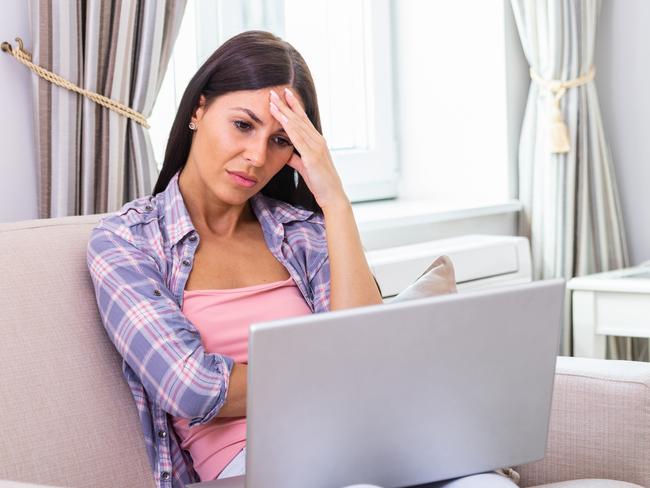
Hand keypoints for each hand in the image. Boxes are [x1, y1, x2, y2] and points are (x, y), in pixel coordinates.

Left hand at [269, 88, 347, 210]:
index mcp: (316, 142)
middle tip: (275, 91)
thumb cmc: (320, 183)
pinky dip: (288, 127)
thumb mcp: (305, 167)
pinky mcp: (312, 156)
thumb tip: (286, 152)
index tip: (284, 95)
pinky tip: (281, 118)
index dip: (293, 107)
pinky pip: (298, 138)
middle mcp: (318, 140)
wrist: (332, 196)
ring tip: (272, 100)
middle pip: (299, 118)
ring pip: (297, 125)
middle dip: (286, 104)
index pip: (303, 120)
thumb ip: (296, 158)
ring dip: (284, 111)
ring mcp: (316, 147)